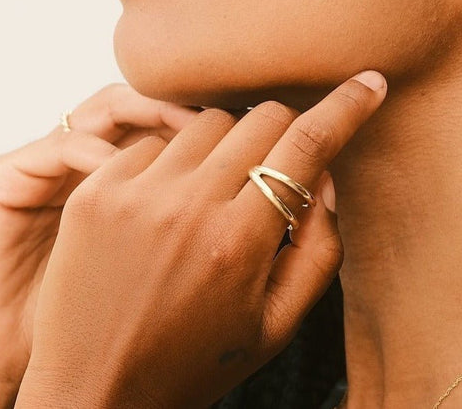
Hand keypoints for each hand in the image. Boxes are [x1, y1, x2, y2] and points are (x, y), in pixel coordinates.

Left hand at [16, 70, 386, 408]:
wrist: (92, 391)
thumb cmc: (194, 360)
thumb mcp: (278, 322)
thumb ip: (319, 247)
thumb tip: (325, 176)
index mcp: (239, 243)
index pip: (306, 146)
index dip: (346, 106)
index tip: (369, 82)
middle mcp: (186, 207)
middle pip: (261, 117)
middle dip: (284, 131)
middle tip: (277, 166)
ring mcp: (135, 193)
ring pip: (209, 119)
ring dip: (230, 140)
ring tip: (220, 186)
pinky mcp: (96, 189)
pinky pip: (156, 137)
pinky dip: (178, 154)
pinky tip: (172, 195)